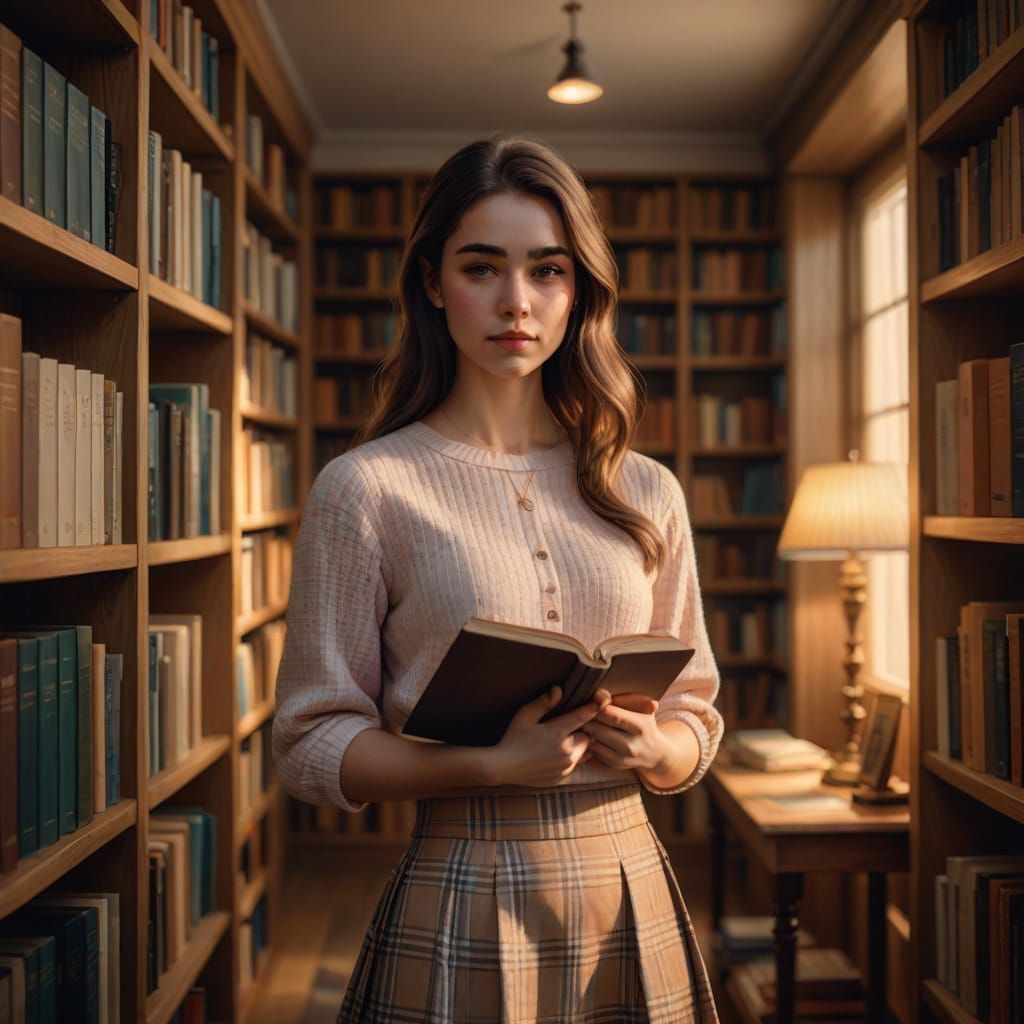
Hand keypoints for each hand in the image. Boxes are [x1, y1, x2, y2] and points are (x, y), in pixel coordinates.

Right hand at [487, 685, 611, 788]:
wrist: (503, 767)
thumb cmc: (513, 738)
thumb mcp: (525, 715)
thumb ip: (544, 702)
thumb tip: (558, 689)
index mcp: (558, 733)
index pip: (582, 717)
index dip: (592, 709)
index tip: (599, 702)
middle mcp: (566, 751)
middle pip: (588, 736)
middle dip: (584, 730)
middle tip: (576, 724)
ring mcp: (565, 767)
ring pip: (585, 753)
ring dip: (582, 745)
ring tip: (570, 739)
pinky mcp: (562, 778)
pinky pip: (576, 766)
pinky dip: (574, 759)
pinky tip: (561, 754)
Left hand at [578, 690, 669, 772]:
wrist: (654, 753)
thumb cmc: (644, 723)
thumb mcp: (642, 708)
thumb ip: (622, 699)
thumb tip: (599, 695)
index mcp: (639, 726)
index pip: (610, 715)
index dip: (596, 707)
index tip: (591, 702)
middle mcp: (631, 744)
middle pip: (597, 729)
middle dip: (587, 719)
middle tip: (582, 712)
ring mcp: (622, 757)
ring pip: (592, 740)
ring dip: (586, 731)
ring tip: (585, 723)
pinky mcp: (614, 764)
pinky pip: (593, 751)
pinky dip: (589, 742)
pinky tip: (591, 735)